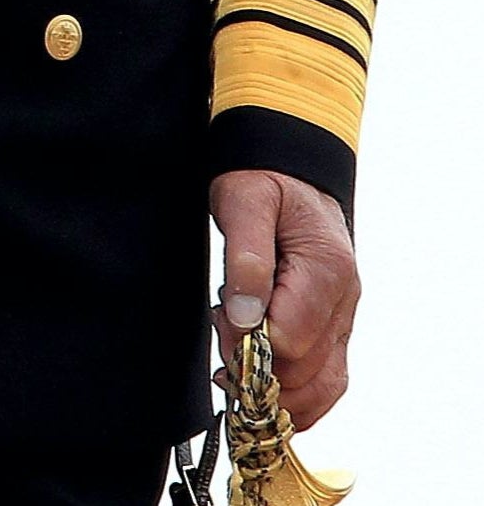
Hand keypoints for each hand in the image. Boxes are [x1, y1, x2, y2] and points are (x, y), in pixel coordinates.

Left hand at [211, 168, 359, 429]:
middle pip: (306, 370)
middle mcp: (345, 301)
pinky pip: (327, 378)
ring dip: (275, 392)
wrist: (289, 168)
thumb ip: (246, 257)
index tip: (218, 317)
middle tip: (221, 334)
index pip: (292, 339)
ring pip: (323, 386)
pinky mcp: (334, 326)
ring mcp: (343, 317)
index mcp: (327, 270)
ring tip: (233, 366)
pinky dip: (296, 395)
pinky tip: (260, 385)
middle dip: (257, 367)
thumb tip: (247, 318)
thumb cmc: (262, 179)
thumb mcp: (243, 200)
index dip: (248, 342)